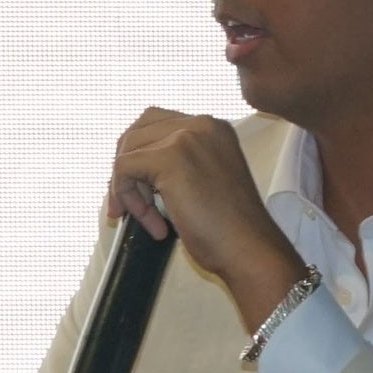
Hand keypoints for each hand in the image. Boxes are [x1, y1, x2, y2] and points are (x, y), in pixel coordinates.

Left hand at [110, 107, 311, 332]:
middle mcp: (201, 123)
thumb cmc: (228, 227)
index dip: (138, 157)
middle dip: (126, 170)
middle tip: (133, 207)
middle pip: (136, 132)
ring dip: (126, 188)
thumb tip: (129, 164)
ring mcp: (186, 136)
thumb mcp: (200, 179)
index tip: (142, 193)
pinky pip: (123, 169)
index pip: (155, 123)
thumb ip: (175, 162)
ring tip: (148, 219)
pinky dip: (126, 197)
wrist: (249, 249)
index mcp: (212, 127)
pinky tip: (153, 225)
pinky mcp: (170, 157)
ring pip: (127, 151)